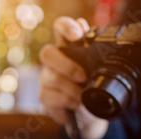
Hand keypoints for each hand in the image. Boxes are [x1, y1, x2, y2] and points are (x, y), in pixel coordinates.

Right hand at [38, 17, 107, 138]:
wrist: (87, 112)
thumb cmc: (90, 86)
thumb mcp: (96, 69)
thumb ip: (90, 48)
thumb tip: (82, 25)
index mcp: (66, 48)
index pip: (60, 27)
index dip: (66, 27)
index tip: (77, 35)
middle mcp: (52, 61)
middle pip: (47, 53)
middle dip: (67, 66)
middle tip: (83, 77)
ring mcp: (46, 78)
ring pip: (53, 79)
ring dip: (72, 89)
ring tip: (83, 96)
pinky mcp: (44, 96)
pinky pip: (54, 97)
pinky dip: (69, 102)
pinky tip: (77, 104)